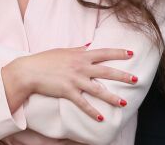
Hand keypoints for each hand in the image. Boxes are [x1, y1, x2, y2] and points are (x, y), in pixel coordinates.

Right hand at [2, 46, 136, 118]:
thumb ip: (77, 49)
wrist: (29, 71)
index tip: (131, 54)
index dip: (118, 53)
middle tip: (136, 79)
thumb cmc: (44, 60)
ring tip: (124, 103)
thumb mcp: (62, 51)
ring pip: (98, 90)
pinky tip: (101, 118)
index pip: (104, 52)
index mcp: (80, 55)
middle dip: (122, 76)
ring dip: (112, 98)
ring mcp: (75, 80)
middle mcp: (80, 67)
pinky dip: (92, 112)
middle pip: (107, 71)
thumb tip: (88, 46)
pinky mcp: (68, 92)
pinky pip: (83, 103)